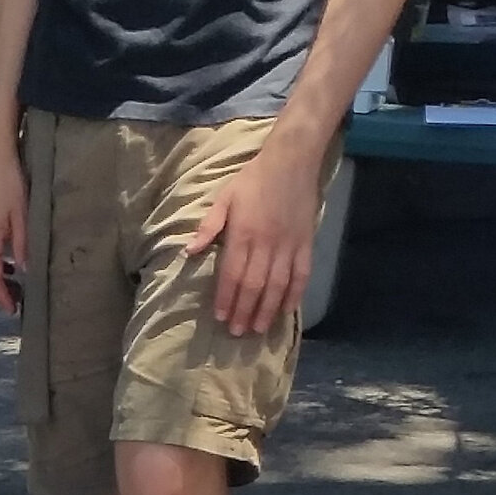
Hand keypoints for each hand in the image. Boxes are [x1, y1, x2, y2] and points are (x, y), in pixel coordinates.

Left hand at [189, 124, 321, 337]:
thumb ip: (208, 227)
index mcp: (243, 234)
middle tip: (236, 332)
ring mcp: (288, 245)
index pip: (232, 274)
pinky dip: (294, 295)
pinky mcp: (306, 244)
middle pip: (254, 286)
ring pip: (277, 286)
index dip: (225, 298)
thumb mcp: (224, 198)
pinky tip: (286, 311)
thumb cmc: (253, 180)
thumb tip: (189, 252)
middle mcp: (266, 244)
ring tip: (257, 329)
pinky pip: (301, 275)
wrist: (291, 161)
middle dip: (244, 311)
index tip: (219, 317)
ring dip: (267, 311)